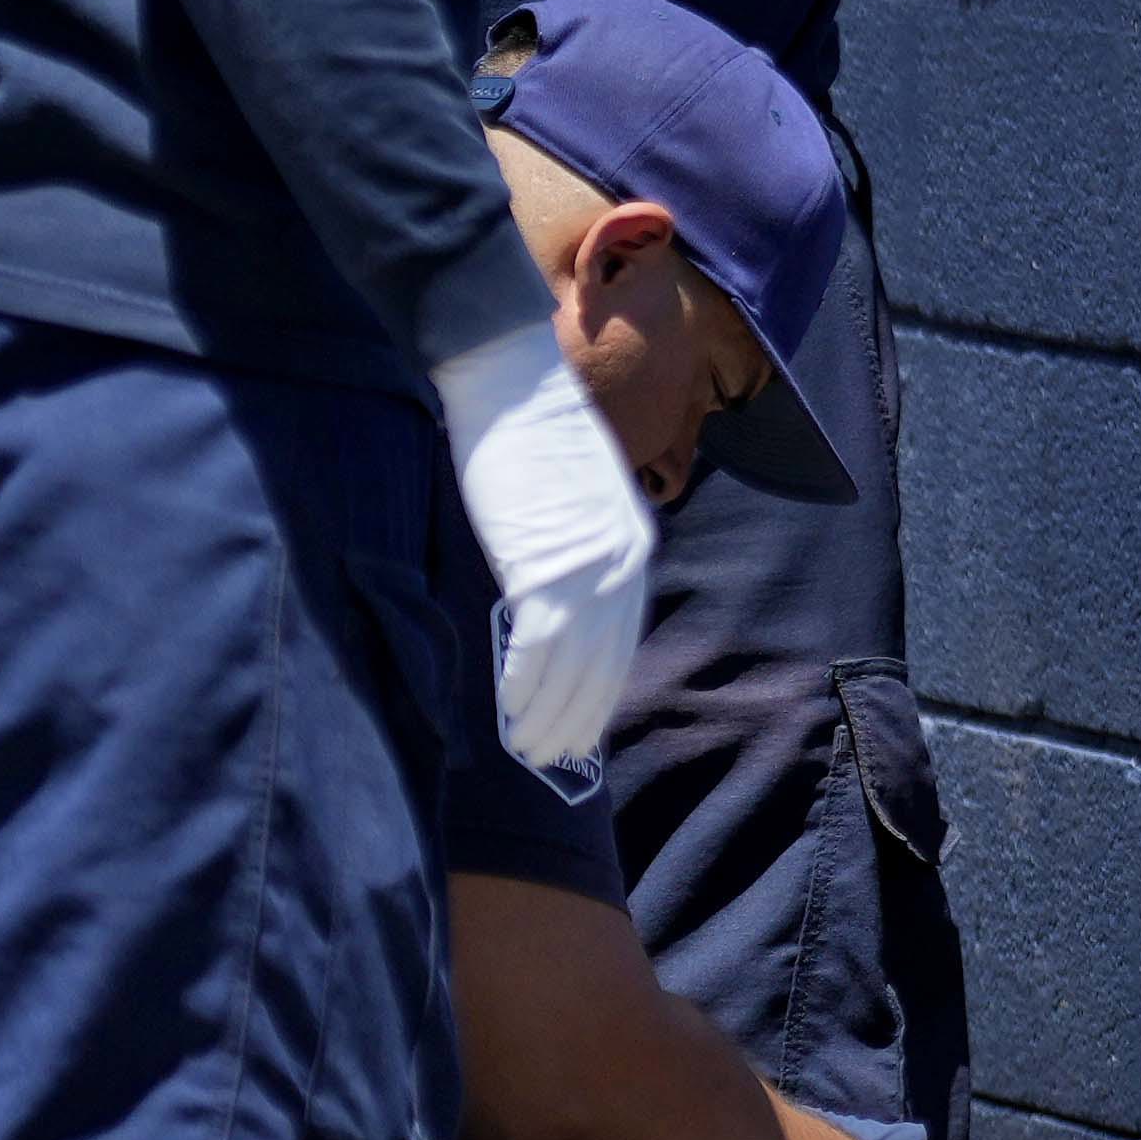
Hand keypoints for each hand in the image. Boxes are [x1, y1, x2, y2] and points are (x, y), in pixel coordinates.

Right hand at [432, 325, 655, 787]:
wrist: (509, 384)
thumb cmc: (527, 433)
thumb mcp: (570, 498)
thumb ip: (572, 547)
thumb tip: (548, 596)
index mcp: (631, 546)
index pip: (621, 639)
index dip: (601, 689)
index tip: (583, 724)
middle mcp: (621, 564)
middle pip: (603, 663)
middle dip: (580, 715)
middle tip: (555, 755)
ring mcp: (587, 569)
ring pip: (573, 666)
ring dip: (550, 714)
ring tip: (528, 748)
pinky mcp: (546, 567)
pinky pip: (538, 647)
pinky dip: (524, 685)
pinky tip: (509, 711)